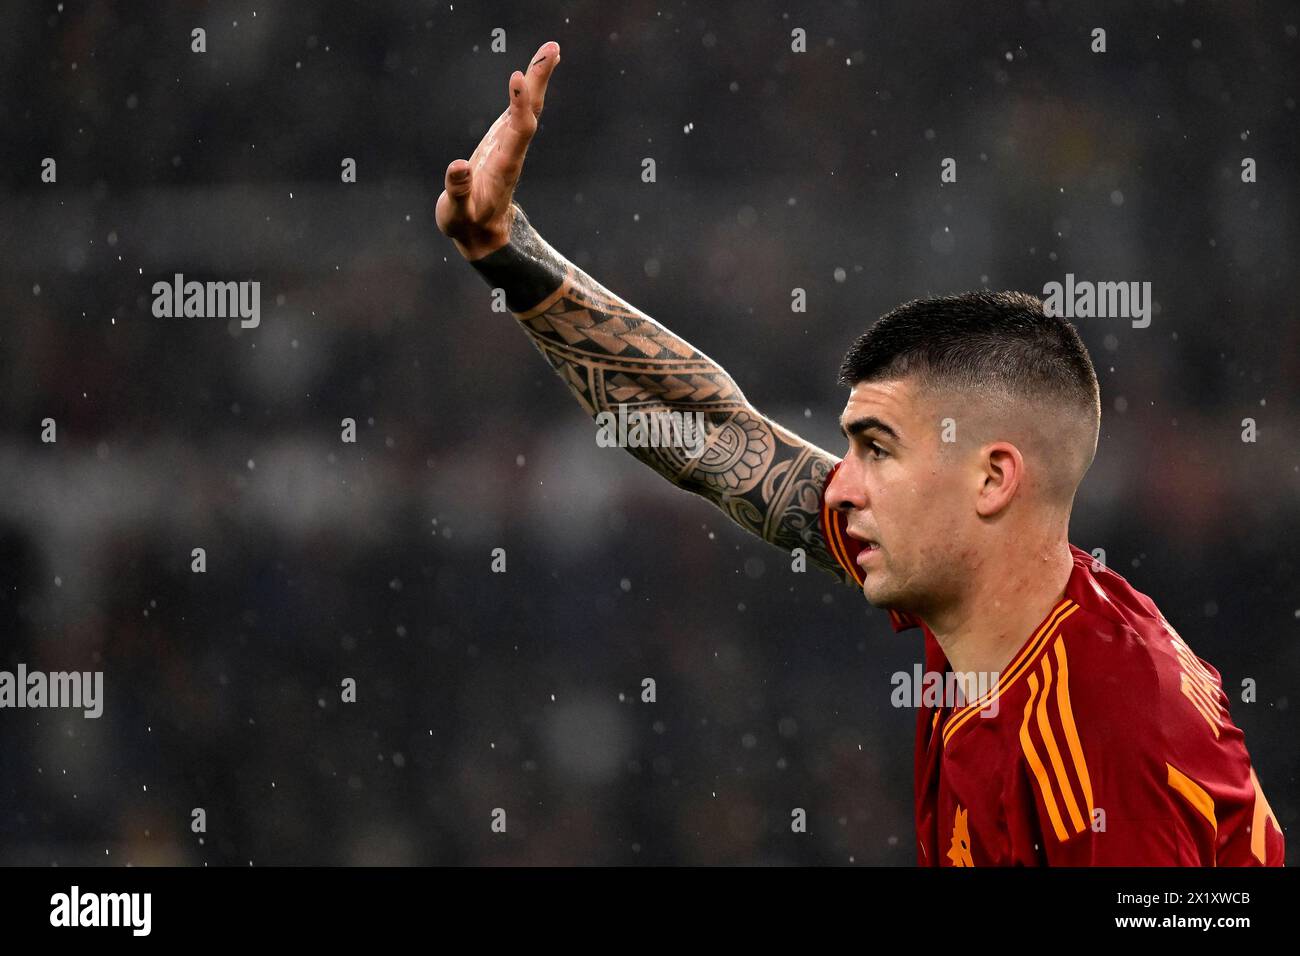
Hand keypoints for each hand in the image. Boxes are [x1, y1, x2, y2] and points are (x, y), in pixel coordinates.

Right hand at [436, 40, 560, 260]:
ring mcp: (509, 144)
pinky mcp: (502, 141)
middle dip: (539, 80)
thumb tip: (458, 166)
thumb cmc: (466, 224)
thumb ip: (457, 192)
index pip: (518, 131)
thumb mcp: (456, 214)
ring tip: (551, 50)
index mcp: (503, 166)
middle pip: (530, 112)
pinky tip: (530, 72)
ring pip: (527, 108)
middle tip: (552, 48)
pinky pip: (518, 110)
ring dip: (538, 79)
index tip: (518, 78)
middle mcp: (512, 151)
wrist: (482, 234)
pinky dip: (525, 89)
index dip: (518, 105)